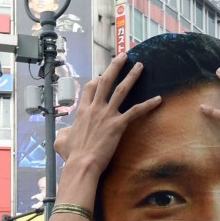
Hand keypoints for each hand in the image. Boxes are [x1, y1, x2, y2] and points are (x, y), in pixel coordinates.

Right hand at [53, 53, 161, 176]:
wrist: (82, 164)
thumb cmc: (72, 156)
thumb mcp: (61, 141)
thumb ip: (63, 133)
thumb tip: (64, 133)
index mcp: (83, 110)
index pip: (91, 87)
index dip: (97, 79)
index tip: (103, 75)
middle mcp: (95, 108)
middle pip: (105, 80)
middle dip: (115, 66)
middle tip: (124, 56)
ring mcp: (107, 115)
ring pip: (121, 90)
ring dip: (132, 76)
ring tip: (140, 66)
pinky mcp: (118, 125)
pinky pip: (136, 111)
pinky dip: (148, 104)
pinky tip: (158, 99)